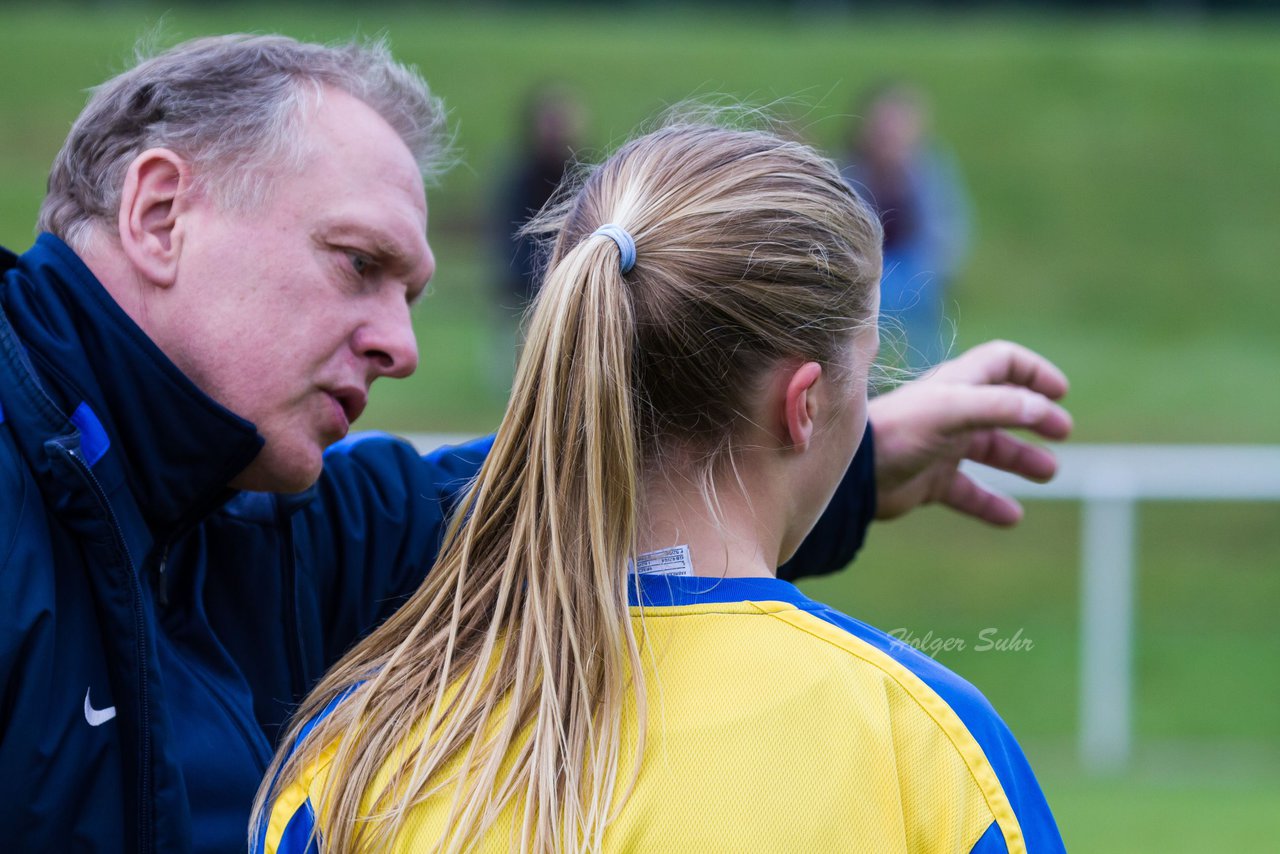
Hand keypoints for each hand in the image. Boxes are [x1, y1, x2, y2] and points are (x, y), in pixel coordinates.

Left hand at [868, 340, 1072, 525]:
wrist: (853, 474)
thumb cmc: (897, 431)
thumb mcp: (951, 410)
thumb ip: (998, 406)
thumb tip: (1044, 408)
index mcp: (956, 385)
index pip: (1002, 363)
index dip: (1033, 372)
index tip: (1059, 392)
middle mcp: (949, 412)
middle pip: (1002, 407)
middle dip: (1035, 417)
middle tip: (1062, 432)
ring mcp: (939, 447)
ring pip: (989, 450)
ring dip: (1021, 459)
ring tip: (1049, 472)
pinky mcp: (928, 481)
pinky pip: (967, 492)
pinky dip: (990, 503)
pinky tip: (1012, 517)